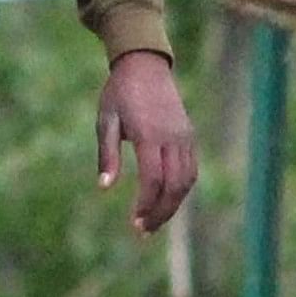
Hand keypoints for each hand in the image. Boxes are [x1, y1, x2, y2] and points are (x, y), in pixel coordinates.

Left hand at [96, 51, 198, 234]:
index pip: (153, 179)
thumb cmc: (119, 93)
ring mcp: (184, 137)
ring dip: (172, 205)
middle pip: (175, 186)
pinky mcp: (189, 136)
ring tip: (153, 222)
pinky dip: (180, 190)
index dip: (145, 204)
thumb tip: (105, 187)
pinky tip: (165, 201)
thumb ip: (107, 155)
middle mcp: (172, 138)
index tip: (134, 222)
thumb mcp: (106, 121)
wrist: (145, 65)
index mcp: (150, 134)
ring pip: (187, 180)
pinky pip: (190, 170)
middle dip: (161, 213)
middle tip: (143, 231)